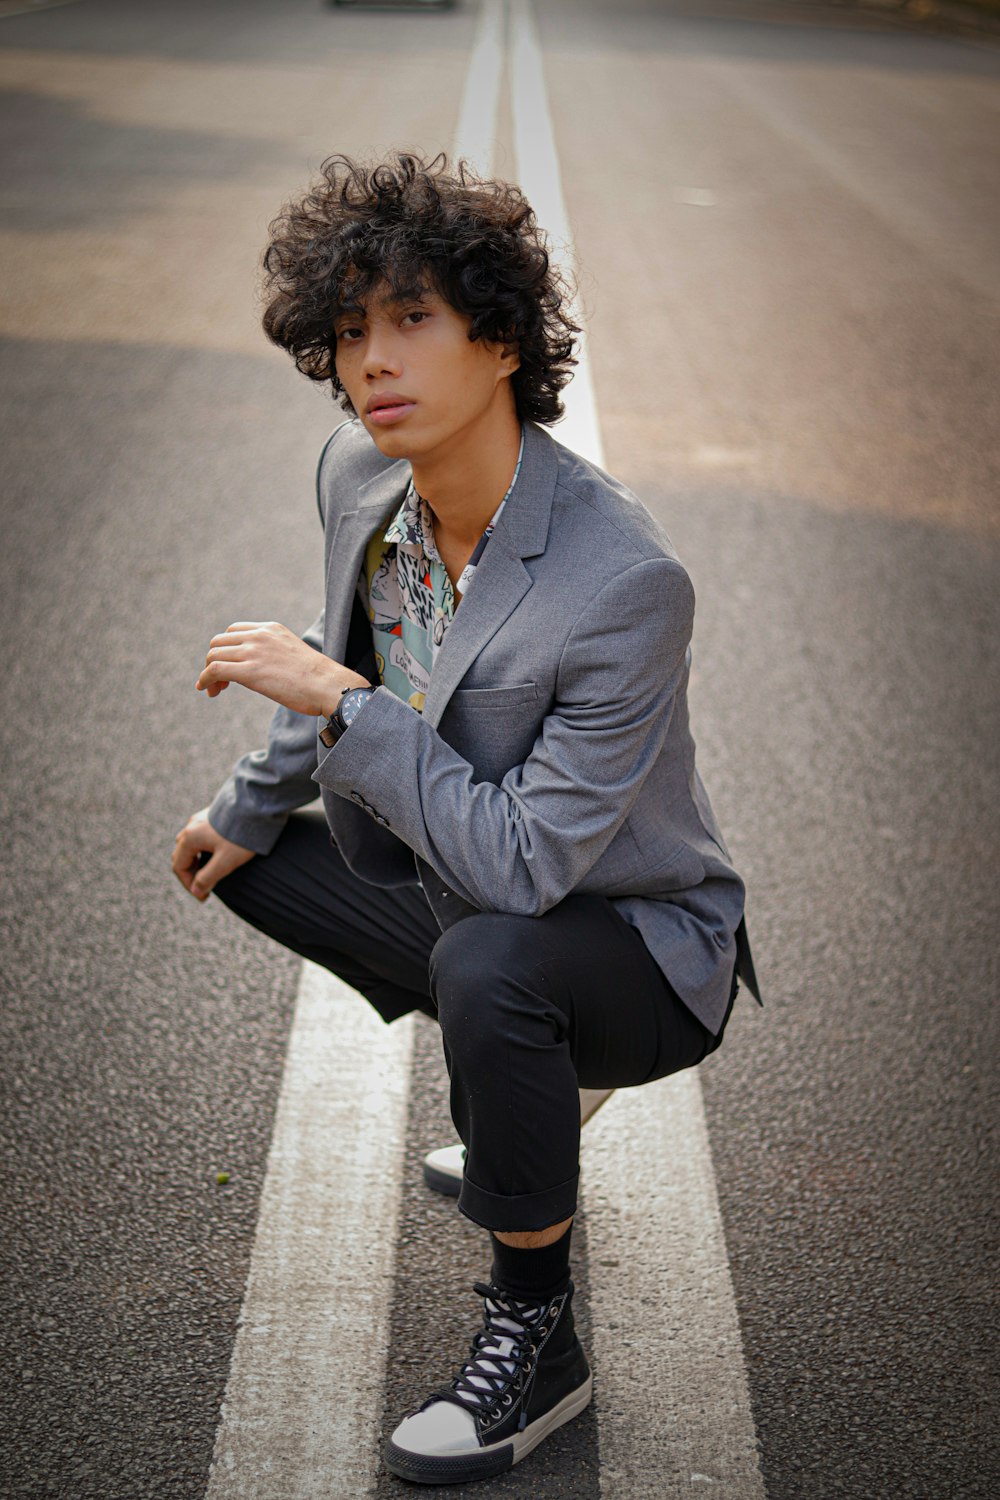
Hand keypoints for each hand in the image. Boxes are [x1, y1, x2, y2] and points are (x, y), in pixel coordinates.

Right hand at [172, 808, 255, 901]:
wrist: (258, 808)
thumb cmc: (242, 835)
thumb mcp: (226, 861)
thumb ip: (208, 877)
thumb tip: (196, 890)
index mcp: (190, 837)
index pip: (179, 866)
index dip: (189, 885)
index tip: (203, 896)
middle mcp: (191, 826)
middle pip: (182, 854)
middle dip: (191, 874)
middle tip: (205, 887)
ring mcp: (201, 819)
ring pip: (190, 844)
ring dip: (196, 861)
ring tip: (210, 872)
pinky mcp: (212, 815)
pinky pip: (200, 836)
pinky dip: (202, 849)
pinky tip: (216, 854)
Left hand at [195, 620, 367, 717]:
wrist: (328, 685)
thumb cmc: (316, 678)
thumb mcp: (292, 653)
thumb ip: (274, 654)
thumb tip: (265, 670)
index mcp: (270, 629)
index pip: (234, 631)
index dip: (225, 649)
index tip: (229, 667)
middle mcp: (259, 635)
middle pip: (219, 642)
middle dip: (213, 660)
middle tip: (220, 682)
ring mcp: (253, 651)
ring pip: (213, 655)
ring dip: (208, 673)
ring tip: (214, 690)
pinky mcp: (249, 671)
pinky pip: (215, 670)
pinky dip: (205, 679)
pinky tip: (207, 690)